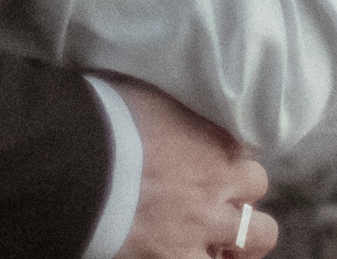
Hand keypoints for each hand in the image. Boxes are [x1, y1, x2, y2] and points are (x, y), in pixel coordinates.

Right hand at [110, 77, 272, 258]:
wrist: (77, 162)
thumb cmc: (101, 119)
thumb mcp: (141, 94)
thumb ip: (168, 104)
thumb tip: (164, 103)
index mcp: (209, 134)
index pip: (238, 140)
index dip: (222, 149)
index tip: (206, 154)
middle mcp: (218, 178)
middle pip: (256, 183)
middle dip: (239, 187)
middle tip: (216, 192)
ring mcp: (205, 224)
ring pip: (258, 234)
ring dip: (244, 232)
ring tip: (223, 235)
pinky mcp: (180, 258)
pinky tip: (193, 253)